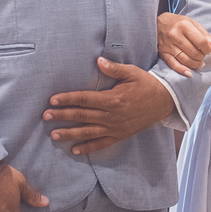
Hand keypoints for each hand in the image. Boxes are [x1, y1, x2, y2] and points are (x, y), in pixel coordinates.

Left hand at [44, 58, 175, 154]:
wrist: (164, 102)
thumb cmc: (146, 84)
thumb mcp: (132, 72)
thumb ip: (114, 69)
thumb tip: (98, 61)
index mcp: (113, 98)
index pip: (85, 99)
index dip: (68, 99)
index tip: (53, 100)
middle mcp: (112, 115)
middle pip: (82, 116)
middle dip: (62, 116)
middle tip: (46, 116)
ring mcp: (115, 127)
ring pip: (88, 132)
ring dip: (70, 134)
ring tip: (54, 135)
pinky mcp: (119, 136)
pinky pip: (101, 144)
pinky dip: (88, 148)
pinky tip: (74, 150)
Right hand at [157, 12, 210, 76]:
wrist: (157, 23)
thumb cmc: (177, 23)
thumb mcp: (192, 23)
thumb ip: (204, 34)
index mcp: (184, 25)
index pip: (201, 42)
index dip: (208, 49)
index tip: (208, 50)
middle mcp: (175, 35)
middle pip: (194, 52)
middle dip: (202, 57)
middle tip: (203, 56)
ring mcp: (168, 45)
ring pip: (185, 60)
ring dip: (195, 64)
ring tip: (199, 63)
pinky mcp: (163, 53)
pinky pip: (173, 64)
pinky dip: (182, 70)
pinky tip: (189, 73)